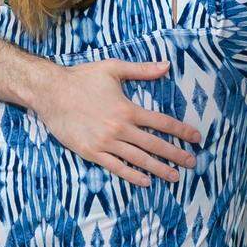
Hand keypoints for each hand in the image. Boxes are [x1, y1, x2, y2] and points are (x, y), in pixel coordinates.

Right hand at [32, 60, 200, 186]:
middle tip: (192, 162)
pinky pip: (116, 167)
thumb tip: (167, 66)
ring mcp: (106, 142)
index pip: (162, 122)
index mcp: (128, 109)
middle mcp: (120, 128)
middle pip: (154, 145)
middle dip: (176, 154)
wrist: (50, 92)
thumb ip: (141, 70)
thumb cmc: (82, 78)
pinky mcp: (91, 152)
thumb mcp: (113, 68)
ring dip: (159, 169)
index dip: (181, 131)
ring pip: (138, 160)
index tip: (196, 138)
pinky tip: (145, 181)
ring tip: (174, 177)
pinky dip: (132, 175)